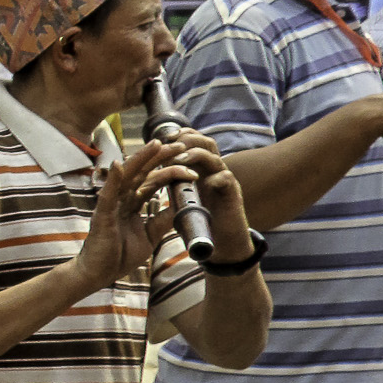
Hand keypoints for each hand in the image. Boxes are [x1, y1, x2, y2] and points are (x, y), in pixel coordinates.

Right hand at [71, 139, 192, 290]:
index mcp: (132, 204)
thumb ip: (162, 220)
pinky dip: (113, 179)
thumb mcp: (150, 236)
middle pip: (143, 172)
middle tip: (180, 143)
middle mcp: (121, 200)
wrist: (99, 275)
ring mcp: (111, 206)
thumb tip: (181, 205)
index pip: (153, 180)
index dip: (170, 169)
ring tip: (158, 144)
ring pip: (127, 176)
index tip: (189, 161)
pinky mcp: (102, 216)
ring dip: (142, 159)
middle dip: (161, 156)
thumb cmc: (119, 257)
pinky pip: (107, 195)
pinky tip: (119, 164)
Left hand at [161, 125, 255, 259]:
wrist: (222, 245)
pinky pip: (227, 180)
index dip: (181, 137)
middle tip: (171, 142)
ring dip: (198, 155)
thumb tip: (149, 177)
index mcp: (201, 171)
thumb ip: (173, 187)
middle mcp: (214, 172)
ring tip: (180, 158)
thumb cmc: (201, 223)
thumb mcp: (182, 201)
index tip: (162, 137)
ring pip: (215, 158)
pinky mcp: (233, 196)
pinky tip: (205, 181)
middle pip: (206, 144)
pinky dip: (216, 178)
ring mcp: (225, 183)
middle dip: (189, 139)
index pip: (194, 145)